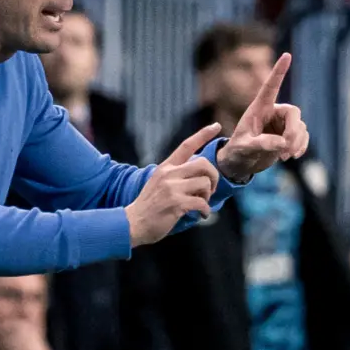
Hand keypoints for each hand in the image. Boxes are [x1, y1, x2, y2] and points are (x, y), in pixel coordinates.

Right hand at [127, 123, 220, 245]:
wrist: (133, 223)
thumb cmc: (149, 206)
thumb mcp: (158, 183)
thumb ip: (175, 175)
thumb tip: (198, 175)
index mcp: (166, 167)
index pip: (187, 145)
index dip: (203, 134)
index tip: (216, 126)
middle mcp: (169, 174)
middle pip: (204, 164)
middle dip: (213, 177)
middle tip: (210, 190)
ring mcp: (172, 188)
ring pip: (205, 183)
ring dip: (208, 196)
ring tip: (201, 205)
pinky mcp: (176, 203)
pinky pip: (202, 203)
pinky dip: (206, 211)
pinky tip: (202, 215)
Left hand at [213, 53, 310, 183]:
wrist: (241, 163)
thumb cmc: (238, 151)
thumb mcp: (245, 147)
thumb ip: (261, 144)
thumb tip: (283, 143)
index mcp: (260, 108)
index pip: (271, 86)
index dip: (279, 71)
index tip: (287, 55)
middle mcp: (274, 112)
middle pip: (294, 113)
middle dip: (293, 132)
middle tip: (286, 148)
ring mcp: (283, 124)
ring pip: (301, 127)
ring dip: (297, 142)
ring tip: (284, 156)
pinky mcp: (289, 136)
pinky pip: (304, 136)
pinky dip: (301, 146)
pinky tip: (293, 156)